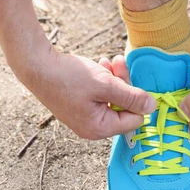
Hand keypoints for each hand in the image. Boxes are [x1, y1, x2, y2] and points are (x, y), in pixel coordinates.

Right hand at [15, 45, 155, 139]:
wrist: (36, 65)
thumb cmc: (69, 76)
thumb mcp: (106, 85)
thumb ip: (132, 97)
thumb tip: (153, 108)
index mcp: (99, 128)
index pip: (134, 120)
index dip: (136, 99)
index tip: (127, 78)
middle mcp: (93, 128)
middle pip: (125, 109)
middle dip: (125, 85)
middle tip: (118, 62)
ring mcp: (86, 117)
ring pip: (115, 98)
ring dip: (116, 79)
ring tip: (108, 61)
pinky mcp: (81, 106)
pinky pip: (102, 95)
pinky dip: (105, 80)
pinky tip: (101, 65)